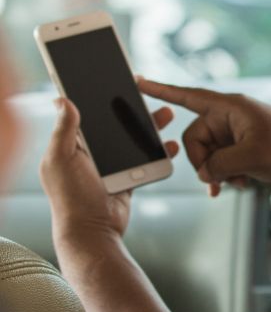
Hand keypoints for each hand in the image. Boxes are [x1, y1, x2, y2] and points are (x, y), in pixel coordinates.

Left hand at [40, 98, 178, 240]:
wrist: (93, 231)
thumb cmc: (72, 197)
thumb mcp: (61, 159)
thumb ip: (64, 129)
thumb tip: (61, 98)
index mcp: (71, 145)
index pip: (86, 113)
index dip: (98, 96)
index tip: (115, 80)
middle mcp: (90, 153)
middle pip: (115, 123)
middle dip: (133, 108)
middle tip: (146, 94)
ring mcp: (110, 165)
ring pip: (133, 139)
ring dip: (150, 126)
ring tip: (166, 115)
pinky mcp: (126, 177)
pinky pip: (145, 159)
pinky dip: (158, 151)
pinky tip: (170, 145)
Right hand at [138, 79, 270, 196]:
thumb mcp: (253, 157)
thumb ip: (220, 165)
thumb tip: (205, 173)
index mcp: (228, 107)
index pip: (187, 96)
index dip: (160, 90)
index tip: (137, 81)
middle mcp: (227, 116)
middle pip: (194, 140)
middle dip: (204, 163)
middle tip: (220, 181)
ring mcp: (233, 131)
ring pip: (207, 154)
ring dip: (218, 172)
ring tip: (238, 182)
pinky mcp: (239, 145)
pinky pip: (219, 160)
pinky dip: (225, 174)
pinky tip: (238, 183)